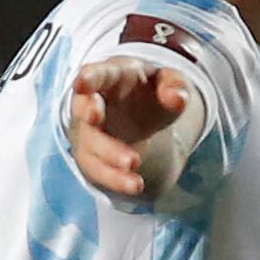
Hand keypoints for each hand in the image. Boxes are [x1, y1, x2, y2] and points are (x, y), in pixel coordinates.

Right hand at [69, 60, 189, 201]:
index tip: (82, 82)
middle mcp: (93, 102)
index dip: (89, 77)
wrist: (138, 116)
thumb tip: (177, 99)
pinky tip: (135, 185)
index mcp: (113, 76)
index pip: (98, 74)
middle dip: (88, 114)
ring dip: (110, 155)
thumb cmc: (150, 92)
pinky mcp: (91, 156)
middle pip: (85, 109)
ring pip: (91, 144)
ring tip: (135, 165)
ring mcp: (88, 130)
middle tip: (96, 117)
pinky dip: (115, 179)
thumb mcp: (170, 83)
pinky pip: (98, 169)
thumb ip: (176, 86)